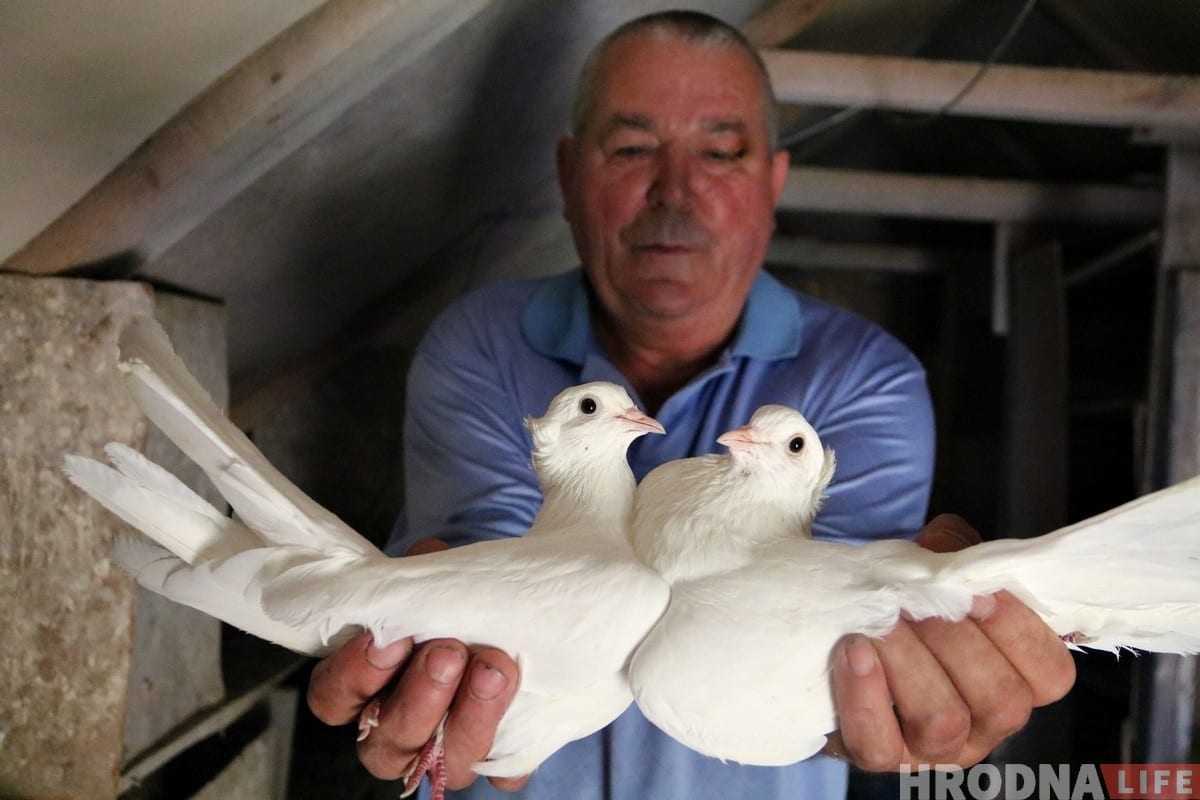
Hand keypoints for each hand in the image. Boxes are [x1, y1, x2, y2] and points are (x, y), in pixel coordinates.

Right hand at [306, 537, 528, 792]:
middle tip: (448, 653)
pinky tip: (526, 713)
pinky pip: (500, 772)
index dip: (355, 675)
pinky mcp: (497, 759)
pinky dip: (511, 749)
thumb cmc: (459, 589)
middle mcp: (398, 729)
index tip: (389, 638)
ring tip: (495, 668)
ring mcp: (445, 751)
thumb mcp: (433, 570)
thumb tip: (428, 561)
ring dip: (469, 718)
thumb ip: (420, 572)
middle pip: (386, 742)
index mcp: (364, 685)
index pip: (333, 699)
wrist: (516, 602)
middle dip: (419, 698)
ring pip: (443, 765)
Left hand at [825, 514, 1075, 769]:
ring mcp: (936, 748)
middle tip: (914, 603)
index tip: (975, 593)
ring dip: (907, 660)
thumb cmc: (905, 607)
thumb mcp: (936, 570)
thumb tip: (947, 543)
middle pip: (1000, 699)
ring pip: (943, 720)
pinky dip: (865, 696)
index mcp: (1017, 678)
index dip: (1018, 630)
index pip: (1051, 674)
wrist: (842, 635)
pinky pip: (880, 744)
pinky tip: (853, 651)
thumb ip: (953, 551)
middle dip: (954, 640)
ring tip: (877, 624)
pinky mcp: (882, 757)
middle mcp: (986, 722)